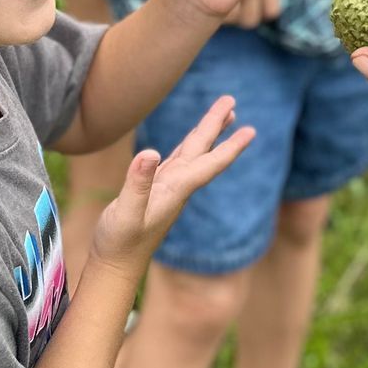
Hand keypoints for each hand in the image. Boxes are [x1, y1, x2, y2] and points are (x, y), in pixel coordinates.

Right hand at [91, 97, 255, 276]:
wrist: (115, 267)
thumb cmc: (119, 244)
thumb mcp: (125, 214)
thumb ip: (137, 185)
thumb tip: (150, 152)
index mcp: (175, 190)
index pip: (209, 164)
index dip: (230, 147)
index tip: (252, 130)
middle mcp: (176, 187)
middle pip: (203, 151)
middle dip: (217, 125)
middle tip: (232, 100)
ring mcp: (166, 189)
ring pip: (192, 154)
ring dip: (207, 133)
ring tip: (224, 115)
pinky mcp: (154, 191)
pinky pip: (176, 160)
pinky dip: (186, 145)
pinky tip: (189, 141)